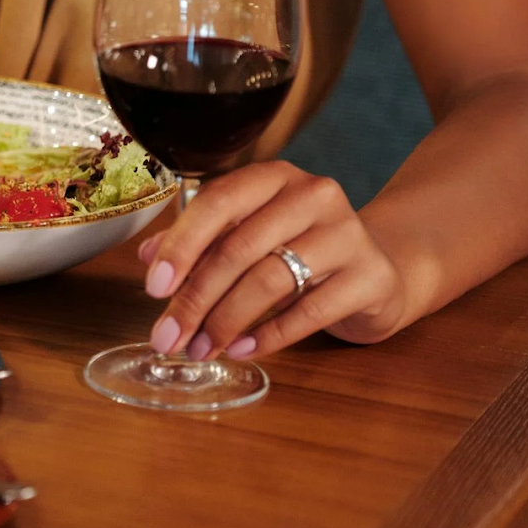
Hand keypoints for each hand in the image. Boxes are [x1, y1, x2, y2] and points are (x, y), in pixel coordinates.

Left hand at [140, 161, 408, 360]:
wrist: (378, 271)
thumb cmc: (299, 250)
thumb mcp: (248, 237)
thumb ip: (200, 241)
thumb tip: (148, 257)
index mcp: (273, 177)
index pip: (217, 203)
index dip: (181, 245)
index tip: (153, 287)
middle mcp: (312, 195)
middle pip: (238, 249)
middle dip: (195, 299)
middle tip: (168, 336)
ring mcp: (347, 234)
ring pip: (270, 280)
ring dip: (225, 322)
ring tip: (201, 349)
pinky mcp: (370, 277)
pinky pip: (309, 311)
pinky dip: (268, 336)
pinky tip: (240, 349)